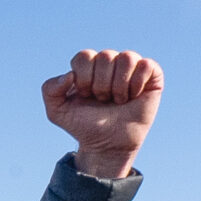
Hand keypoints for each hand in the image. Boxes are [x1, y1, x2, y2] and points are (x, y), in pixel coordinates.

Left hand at [43, 50, 162, 180]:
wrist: (107, 145)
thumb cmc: (84, 125)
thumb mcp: (57, 112)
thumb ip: (50, 90)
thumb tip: (70, 74)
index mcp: (88, 66)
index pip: (84, 56)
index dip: (84, 78)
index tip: (85, 95)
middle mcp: (110, 63)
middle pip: (105, 56)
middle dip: (101, 85)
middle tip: (103, 100)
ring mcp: (131, 67)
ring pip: (126, 57)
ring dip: (118, 85)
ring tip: (117, 100)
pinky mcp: (151, 75)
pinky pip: (146, 65)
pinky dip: (136, 84)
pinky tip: (133, 96)